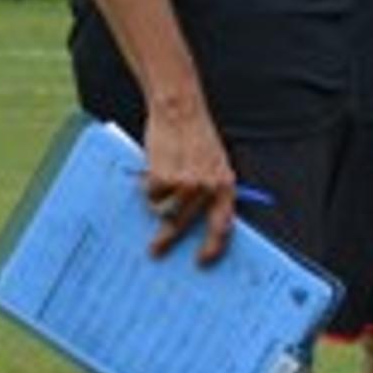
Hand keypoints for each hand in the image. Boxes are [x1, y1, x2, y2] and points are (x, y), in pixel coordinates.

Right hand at [138, 95, 238, 263]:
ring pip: (163, 211)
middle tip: (155, 251)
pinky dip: (146, 186)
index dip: (213, 246)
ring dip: (155, 202)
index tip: (202, 261)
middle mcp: (208, 188)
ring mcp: (186, 184)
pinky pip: (149, 195)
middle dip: (167, 239)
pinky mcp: (164, 178)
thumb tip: (192, 220)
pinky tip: (153, 168)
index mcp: (226, 186)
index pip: (223, 226)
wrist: (180, 111)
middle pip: (184, 225)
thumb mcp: (214, 164)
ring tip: (157, 182)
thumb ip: (210, 189)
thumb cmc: (195, 137)